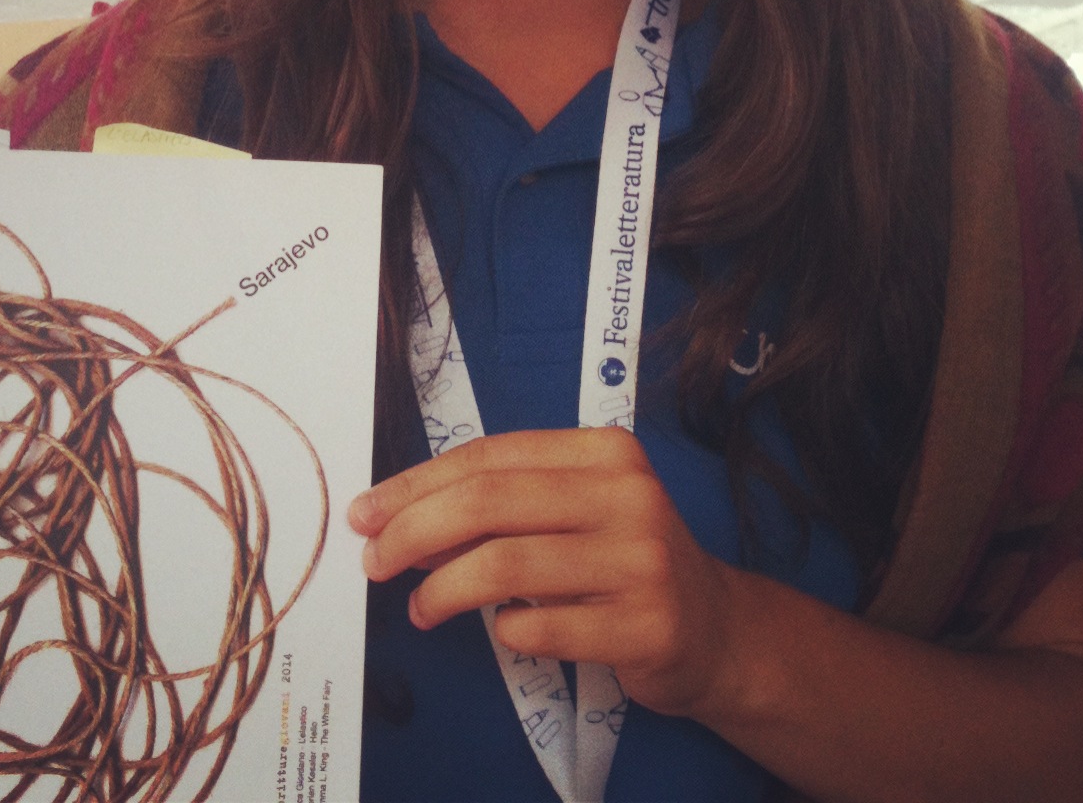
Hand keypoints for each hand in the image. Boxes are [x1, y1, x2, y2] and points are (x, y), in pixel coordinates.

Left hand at [348, 427, 729, 720]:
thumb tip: (401, 521)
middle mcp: (627, 494)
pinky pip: (543, 627)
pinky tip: (501, 632)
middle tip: (374, 561)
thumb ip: (500, 506)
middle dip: (413, 531)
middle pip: (488, 503)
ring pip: (505, 564)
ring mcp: (640, 560)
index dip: (417, 483)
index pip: (489, 456)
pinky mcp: (645, 625)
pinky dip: (505, 631)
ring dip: (443, 589)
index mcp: (603, 451)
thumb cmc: (621, 560)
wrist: (715, 629)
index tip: (368, 511)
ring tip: (420, 608)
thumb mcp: (572, 512)